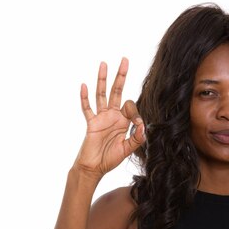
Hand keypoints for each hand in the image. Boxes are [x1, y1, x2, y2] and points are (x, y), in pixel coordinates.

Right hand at [74, 58, 145, 178]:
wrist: (94, 168)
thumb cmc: (110, 159)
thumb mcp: (127, 149)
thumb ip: (136, 138)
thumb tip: (143, 126)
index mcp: (123, 121)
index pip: (131, 106)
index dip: (136, 113)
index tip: (138, 124)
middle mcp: (112, 116)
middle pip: (116, 91)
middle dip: (121, 76)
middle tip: (124, 60)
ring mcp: (101, 118)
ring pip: (102, 94)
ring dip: (102, 79)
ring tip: (104, 64)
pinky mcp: (91, 123)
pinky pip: (87, 108)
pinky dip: (85, 98)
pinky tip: (84, 85)